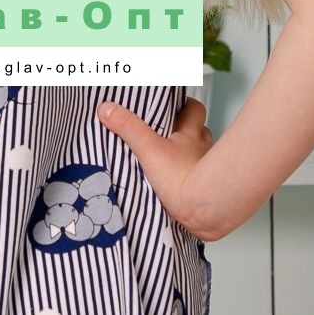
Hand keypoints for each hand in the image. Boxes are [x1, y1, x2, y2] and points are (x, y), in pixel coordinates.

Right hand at [97, 95, 216, 240]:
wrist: (201, 211)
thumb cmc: (181, 176)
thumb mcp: (148, 148)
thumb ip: (128, 128)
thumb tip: (107, 109)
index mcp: (190, 134)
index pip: (194, 110)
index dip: (186, 104)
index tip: (175, 104)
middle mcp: (202, 149)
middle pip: (200, 131)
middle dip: (188, 129)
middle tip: (171, 131)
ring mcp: (206, 170)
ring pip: (200, 155)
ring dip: (189, 155)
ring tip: (172, 158)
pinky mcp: (206, 190)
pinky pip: (198, 179)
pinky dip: (190, 178)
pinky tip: (178, 184)